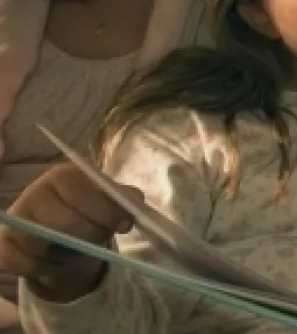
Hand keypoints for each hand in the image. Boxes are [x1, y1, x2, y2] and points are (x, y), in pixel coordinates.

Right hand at [0, 163, 137, 301]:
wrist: (59, 232)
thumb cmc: (89, 211)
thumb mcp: (110, 200)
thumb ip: (126, 199)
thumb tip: (135, 204)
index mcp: (63, 176)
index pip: (82, 192)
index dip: (106, 211)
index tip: (124, 225)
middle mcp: (34, 192)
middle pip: (65, 222)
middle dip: (90, 236)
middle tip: (99, 240)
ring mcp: (16, 218)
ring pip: (44, 246)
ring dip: (68, 255)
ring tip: (78, 250)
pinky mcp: (3, 244)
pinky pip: (22, 263)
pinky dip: (44, 269)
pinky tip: (55, 262)